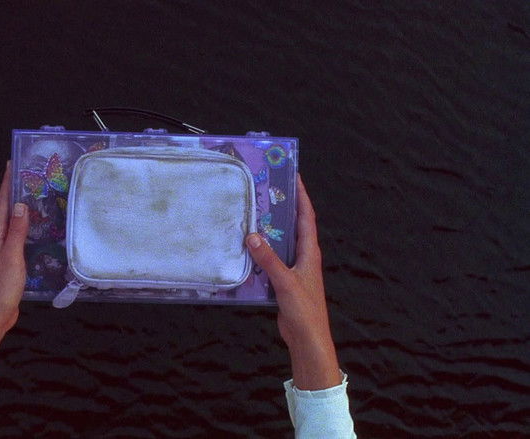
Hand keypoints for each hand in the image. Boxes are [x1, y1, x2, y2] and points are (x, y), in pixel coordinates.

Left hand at [0, 160, 29, 369]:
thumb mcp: (11, 258)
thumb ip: (16, 232)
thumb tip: (19, 204)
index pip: (1, 204)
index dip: (7, 184)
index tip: (13, 163)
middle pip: (6, 211)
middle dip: (15, 193)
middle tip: (30, 176)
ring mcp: (1, 254)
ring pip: (12, 226)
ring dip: (22, 211)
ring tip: (38, 198)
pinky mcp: (8, 266)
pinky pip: (18, 240)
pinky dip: (27, 231)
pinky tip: (39, 233)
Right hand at [244, 174, 340, 389]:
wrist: (308, 338)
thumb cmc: (304, 311)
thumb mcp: (285, 282)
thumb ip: (268, 259)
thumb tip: (252, 236)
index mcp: (310, 252)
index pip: (307, 216)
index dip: (301, 195)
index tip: (293, 176)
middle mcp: (304, 257)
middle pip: (294, 225)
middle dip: (283, 207)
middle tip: (267, 189)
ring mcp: (294, 269)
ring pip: (281, 242)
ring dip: (270, 229)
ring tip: (253, 213)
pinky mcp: (284, 281)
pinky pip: (272, 259)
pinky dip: (261, 251)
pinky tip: (247, 248)